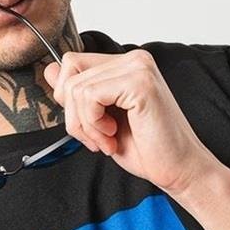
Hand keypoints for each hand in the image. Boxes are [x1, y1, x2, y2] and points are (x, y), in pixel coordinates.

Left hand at [42, 49, 220, 196]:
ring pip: (77, 88)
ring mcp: (138, 68)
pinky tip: (113, 136)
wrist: (179, 169)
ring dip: (85, 124)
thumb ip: (79, 94)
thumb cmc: (148, 149)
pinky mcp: (139, 83)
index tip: (90, 127)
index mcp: (126, 65)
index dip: (69, 99)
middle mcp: (134, 60)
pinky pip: (90, 96)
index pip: (73, 63)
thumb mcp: (101, 120)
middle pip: (70, 73)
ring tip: (108, 140)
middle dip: (74, 115)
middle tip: (97, 139)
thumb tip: (50, 69)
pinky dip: (93, 123)